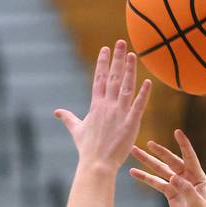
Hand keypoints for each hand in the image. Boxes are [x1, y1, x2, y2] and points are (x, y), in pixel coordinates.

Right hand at [54, 40, 150, 171]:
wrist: (97, 164)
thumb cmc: (87, 149)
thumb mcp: (76, 130)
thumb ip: (68, 118)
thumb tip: (56, 112)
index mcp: (96, 105)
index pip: (99, 78)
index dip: (103, 62)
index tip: (106, 48)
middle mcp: (107, 106)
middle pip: (113, 77)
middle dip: (117, 59)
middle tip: (121, 42)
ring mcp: (120, 114)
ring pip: (126, 87)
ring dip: (130, 70)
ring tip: (133, 55)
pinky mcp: (131, 124)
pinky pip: (138, 106)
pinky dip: (144, 94)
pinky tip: (148, 81)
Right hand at [129, 129, 205, 206]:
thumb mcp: (196, 204)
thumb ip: (186, 190)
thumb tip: (173, 177)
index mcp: (198, 176)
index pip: (190, 157)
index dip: (184, 145)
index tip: (177, 132)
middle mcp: (187, 176)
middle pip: (171, 161)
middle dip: (160, 152)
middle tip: (148, 143)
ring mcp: (177, 183)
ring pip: (160, 170)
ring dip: (147, 161)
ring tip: (134, 152)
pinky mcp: (169, 192)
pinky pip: (155, 183)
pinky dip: (145, 178)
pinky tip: (133, 172)